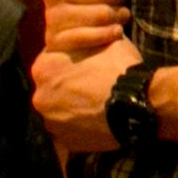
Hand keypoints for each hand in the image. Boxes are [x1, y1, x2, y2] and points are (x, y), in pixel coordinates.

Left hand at [31, 33, 141, 152]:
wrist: (137, 103)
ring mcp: (52, 123)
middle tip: (92, 85)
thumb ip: (88, 39)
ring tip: (96, 105)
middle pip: (53, 89)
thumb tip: (92, 35)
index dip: (70, 62)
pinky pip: (71, 131)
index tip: (87, 64)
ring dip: (73, 107)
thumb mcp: (105, 40)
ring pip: (60, 111)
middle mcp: (40, 97)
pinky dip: (81, 126)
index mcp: (43, 69)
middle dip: (68, 87)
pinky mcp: (67, 142)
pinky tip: (98, 119)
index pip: (52, 62)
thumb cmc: (119, 67)